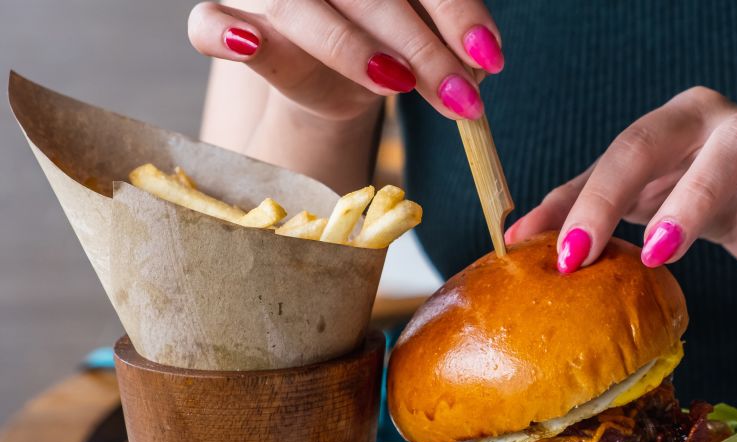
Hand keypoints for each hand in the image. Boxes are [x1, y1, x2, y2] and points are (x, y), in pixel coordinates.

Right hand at [187, 0, 502, 121]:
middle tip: (462, 97)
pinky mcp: (226, 16)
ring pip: (298, 9)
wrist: (325, 71)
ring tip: (397, 82)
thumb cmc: (378, 40)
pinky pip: (206, 23)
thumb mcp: (419, 36)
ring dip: (349, 47)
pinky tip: (250, 43)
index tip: (489, 58)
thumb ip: (446, 41)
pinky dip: (224, 34)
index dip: (456, 12)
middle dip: (422, 49)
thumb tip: (478, 67)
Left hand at [506, 87, 736, 278]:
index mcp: (673, 126)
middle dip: (686, 197)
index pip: (629, 152)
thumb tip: (512, 238)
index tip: (564, 259)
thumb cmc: (686, 200)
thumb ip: (577, 210)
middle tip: (655, 254)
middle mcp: (729, 127)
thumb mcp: (632, 201)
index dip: (595, 203)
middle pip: (713, 144)